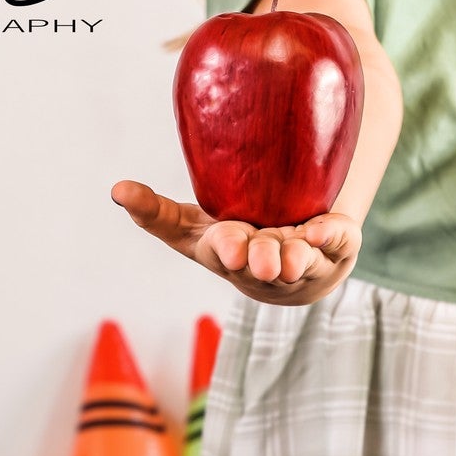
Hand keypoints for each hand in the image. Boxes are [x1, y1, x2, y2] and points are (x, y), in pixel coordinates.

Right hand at [110, 180, 360, 307]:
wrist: (302, 260)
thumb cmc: (240, 239)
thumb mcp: (195, 228)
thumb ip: (155, 213)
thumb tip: (115, 190)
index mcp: (228, 254)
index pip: (217, 251)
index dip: (224, 248)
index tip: (224, 244)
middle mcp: (266, 263)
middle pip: (260, 264)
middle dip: (256, 260)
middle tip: (252, 254)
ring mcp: (304, 260)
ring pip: (301, 263)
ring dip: (295, 260)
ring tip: (291, 257)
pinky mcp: (338, 249)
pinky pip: (340, 245)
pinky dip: (333, 238)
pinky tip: (324, 230)